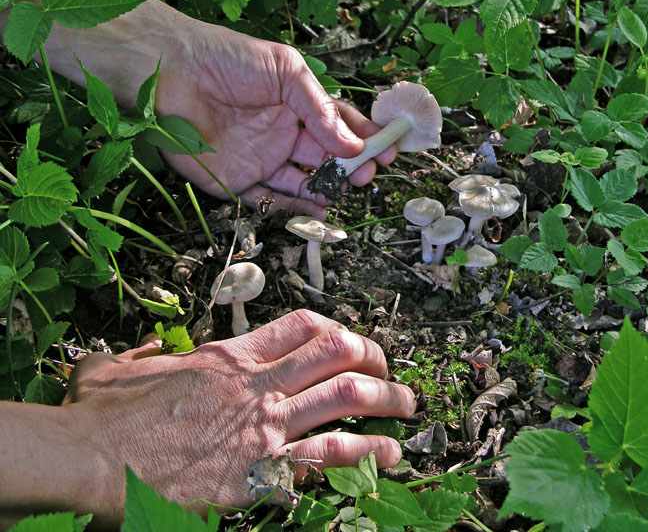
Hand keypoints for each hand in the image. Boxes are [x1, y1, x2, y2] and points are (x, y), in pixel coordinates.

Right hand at [62, 309, 414, 519]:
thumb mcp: (116, 369)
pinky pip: (329, 457)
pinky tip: (388, 456)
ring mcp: (264, 426)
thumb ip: (139, 357)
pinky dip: (366, 454)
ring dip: (387, 401)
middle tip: (390, 373)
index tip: (352, 342)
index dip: (338, 328)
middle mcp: (257, 384)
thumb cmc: (102, 418)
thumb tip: (140, 355)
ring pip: (346, 398)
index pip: (302, 325)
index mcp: (229, 357)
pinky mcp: (262, 471)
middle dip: (376, 358)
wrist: (90, 462)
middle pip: (338, 354)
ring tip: (407, 409)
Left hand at [154, 25, 395, 216]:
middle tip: (368, 172)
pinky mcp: (236, 181)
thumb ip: (319, 107)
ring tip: (347, 189)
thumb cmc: (226, 59)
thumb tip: (351, 142)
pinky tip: (318, 207)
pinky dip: (295, 208)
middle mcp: (281, 134)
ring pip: (302, 182)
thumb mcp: (286, 70)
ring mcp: (260, 159)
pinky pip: (269, 200)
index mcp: (295, 105)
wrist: (170, 70)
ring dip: (328, 188)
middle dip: (351, 166)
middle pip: (325, 156)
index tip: (386, 147)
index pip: (337, 125)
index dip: (362, 137)